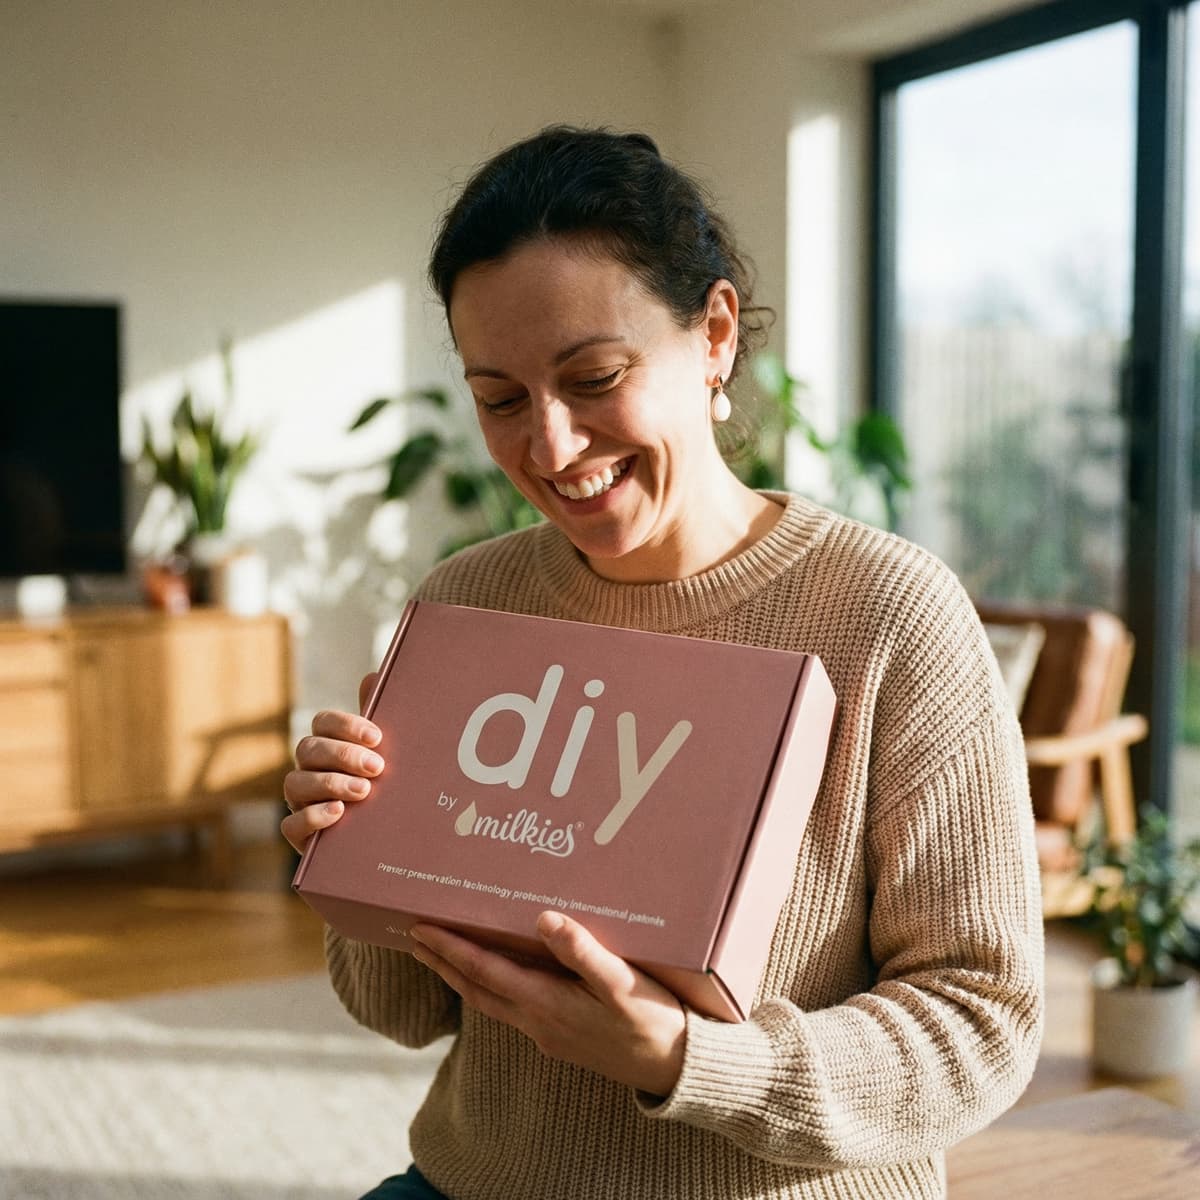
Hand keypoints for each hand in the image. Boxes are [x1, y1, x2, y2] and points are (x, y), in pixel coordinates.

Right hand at [282, 673, 382, 851]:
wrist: (388, 848)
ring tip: (364, 791)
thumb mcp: (389, 758)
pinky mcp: (301, 837)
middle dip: (342, 755)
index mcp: (330, 747)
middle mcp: (310, 771)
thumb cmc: (387, 792)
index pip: (323, 723)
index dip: (346, 725)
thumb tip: (374, 675)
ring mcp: (301, 803)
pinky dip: (313, 817)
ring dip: (330, 783)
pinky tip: (338, 814)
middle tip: (377, 767)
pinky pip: (290, 825)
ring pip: (294, 783)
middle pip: (308, 749)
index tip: (377, 737)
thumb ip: (381, 721)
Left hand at [408, 912, 686, 1095]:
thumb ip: (583, 952)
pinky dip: (490, 989)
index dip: (451, 949)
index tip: (420, 929)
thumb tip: (543, 920)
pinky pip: (511, 1008)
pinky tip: (496, 979)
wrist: (677, 1069)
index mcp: (547, 1004)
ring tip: (441, 957)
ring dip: (461, 978)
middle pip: (476, 990)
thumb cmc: (654, 1021)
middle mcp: (538, 1022)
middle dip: (443, 964)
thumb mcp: (622, 983)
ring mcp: (548, 1033)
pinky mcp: (562, 1037)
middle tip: (413, 939)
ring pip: (490, 1002)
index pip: (485, 971)